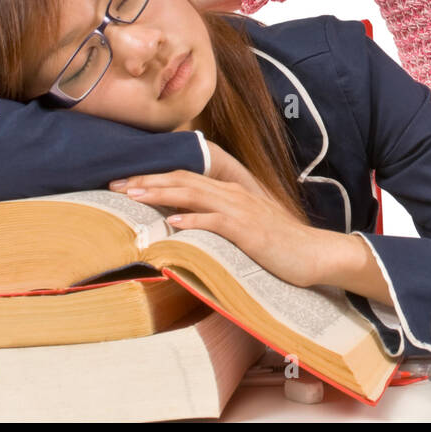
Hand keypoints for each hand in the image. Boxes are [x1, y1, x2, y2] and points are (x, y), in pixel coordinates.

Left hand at [109, 150, 330, 287]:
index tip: (125, 182)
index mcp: (230, 192)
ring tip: (134, 195)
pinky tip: (174, 222)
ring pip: (195, 194)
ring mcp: (242, 211)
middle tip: (116, 185)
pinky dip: (194, 219)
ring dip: (162, 193)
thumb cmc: (279, 245)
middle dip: (148, 181)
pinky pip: (217, 222)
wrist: (314, 254)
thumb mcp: (244, 228)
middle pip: (184, 180)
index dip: (154, 178)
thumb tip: (185, 222)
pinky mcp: (249, 231)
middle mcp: (233, 195)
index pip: (186, 178)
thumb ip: (218, 220)